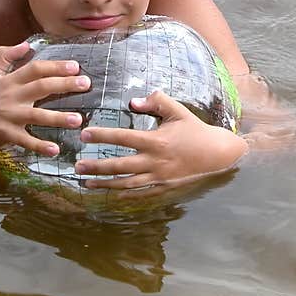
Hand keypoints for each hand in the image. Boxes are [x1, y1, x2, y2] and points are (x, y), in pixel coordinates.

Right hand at [0, 41, 90, 154]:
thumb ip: (5, 56)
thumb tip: (26, 44)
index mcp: (10, 81)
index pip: (35, 69)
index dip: (55, 66)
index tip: (75, 66)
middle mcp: (10, 96)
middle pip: (40, 87)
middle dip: (64, 84)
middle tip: (86, 84)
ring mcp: (8, 115)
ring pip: (36, 115)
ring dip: (58, 117)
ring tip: (78, 119)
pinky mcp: (4, 134)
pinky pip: (25, 140)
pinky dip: (39, 146)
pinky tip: (55, 149)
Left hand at [74, 90, 248, 191]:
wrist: (218, 155)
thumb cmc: (195, 130)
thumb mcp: (178, 111)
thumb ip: (156, 101)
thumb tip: (133, 100)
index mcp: (157, 141)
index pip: (123, 138)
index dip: (102, 136)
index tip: (84, 134)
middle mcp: (155, 162)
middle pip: (120, 166)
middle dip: (96, 166)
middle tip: (77, 165)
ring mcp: (159, 178)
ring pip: (126, 184)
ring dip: (105, 184)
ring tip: (85, 182)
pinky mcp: (163, 188)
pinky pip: (139, 194)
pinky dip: (122, 195)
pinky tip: (109, 194)